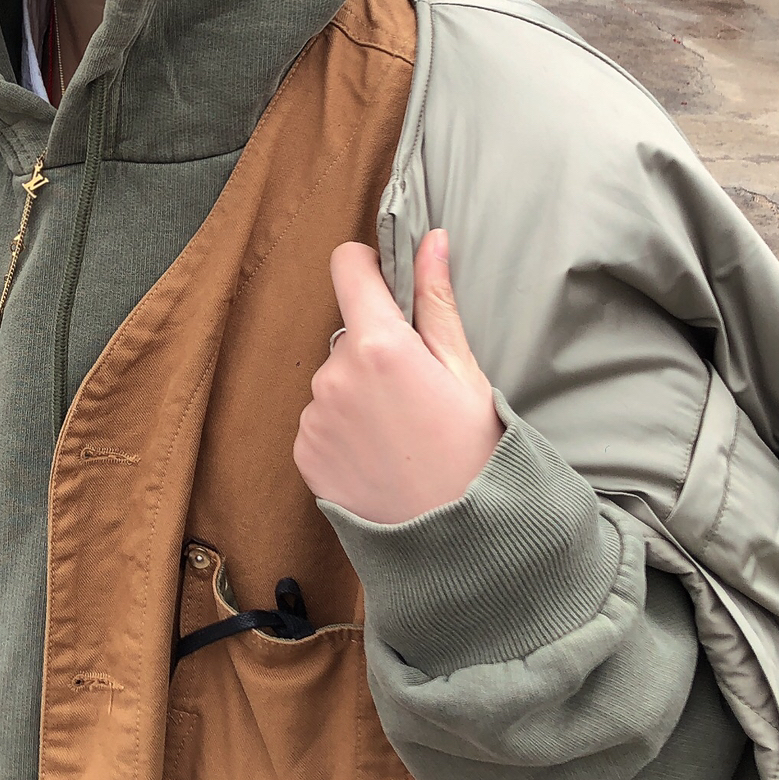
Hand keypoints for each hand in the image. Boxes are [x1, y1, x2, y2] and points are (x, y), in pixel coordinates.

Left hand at [292, 233, 501, 524]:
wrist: (455, 540)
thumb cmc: (474, 452)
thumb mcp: (464, 371)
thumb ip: (437, 300)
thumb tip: (431, 239)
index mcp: (380, 345)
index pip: (347, 267)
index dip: (365, 266)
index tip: (382, 280)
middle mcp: (335, 374)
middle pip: (349, 333)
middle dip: (376, 349)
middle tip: (416, 394)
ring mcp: (314, 415)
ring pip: (334, 380)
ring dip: (358, 393)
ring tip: (401, 434)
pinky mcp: (304, 451)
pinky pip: (320, 420)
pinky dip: (343, 430)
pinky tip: (379, 456)